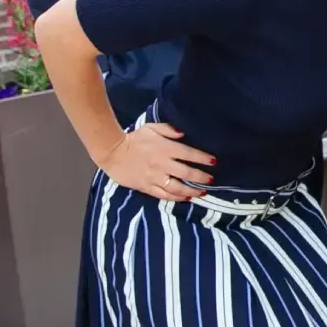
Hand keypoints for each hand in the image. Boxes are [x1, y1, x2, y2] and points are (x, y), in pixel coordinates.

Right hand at [97, 122, 212, 200]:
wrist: (112, 152)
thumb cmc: (134, 139)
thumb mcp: (152, 128)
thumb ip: (169, 130)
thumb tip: (183, 133)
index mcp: (165, 148)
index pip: (189, 154)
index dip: (203, 158)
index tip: (214, 161)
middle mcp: (162, 164)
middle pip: (186, 172)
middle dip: (201, 177)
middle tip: (211, 179)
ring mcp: (154, 177)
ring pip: (177, 187)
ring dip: (192, 191)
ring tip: (202, 192)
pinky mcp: (146, 187)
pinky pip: (164, 195)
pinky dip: (176, 198)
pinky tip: (185, 198)